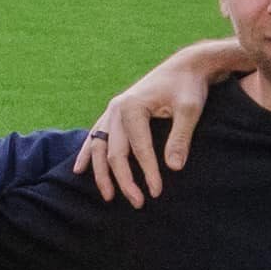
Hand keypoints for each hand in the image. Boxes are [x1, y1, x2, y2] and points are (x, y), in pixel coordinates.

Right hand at [80, 41, 233, 202]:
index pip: (138, 149)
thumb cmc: (189, 87)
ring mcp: (112, 110)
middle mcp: (116, 108)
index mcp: (132, 107)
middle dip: (125, 180)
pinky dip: (88, 153)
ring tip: (108, 196)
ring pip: (99, 147)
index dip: (147, 173)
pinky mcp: (115, 112)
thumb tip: (174, 168)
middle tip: (138, 203)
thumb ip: (181, 138)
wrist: (185, 66)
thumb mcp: (190, 110)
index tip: (156, 192)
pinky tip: (80, 169)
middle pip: (114, 152)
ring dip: (101, 173)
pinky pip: (96, 135)